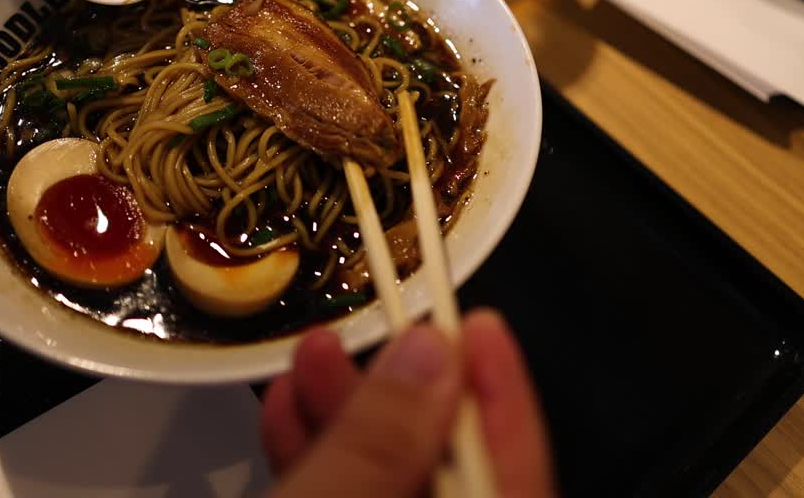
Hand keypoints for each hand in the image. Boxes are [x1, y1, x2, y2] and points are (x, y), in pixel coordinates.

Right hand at [261, 308, 555, 497]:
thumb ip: (379, 443)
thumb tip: (427, 356)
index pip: (515, 470)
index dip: (500, 392)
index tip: (480, 325)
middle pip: (453, 466)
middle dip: (408, 389)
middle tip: (386, 322)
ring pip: (391, 481)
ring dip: (351, 415)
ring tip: (313, 352)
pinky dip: (322, 458)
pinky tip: (288, 408)